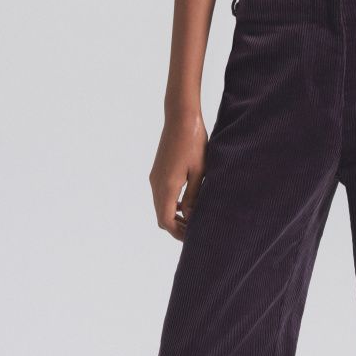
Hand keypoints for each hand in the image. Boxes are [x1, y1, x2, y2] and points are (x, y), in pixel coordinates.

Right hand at [149, 108, 208, 241]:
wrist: (181, 118)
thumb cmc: (194, 142)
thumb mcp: (200, 172)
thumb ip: (193, 196)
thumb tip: (190, 216)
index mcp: (167, 186)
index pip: (166, 221)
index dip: (178, 233)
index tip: (193, 238)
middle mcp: (156, 183)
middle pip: (161, 217)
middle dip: (177, 228)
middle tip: (195, 233)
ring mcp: (155, 177)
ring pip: (160, 206)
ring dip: (174, 217)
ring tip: (193, 220)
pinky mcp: (158, 171)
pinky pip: (161, 195)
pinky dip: (171, 205)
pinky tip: (187, 204)